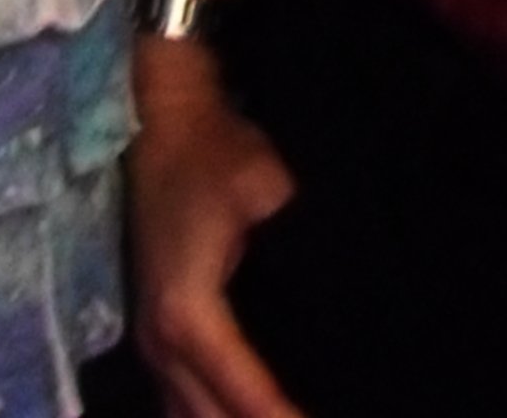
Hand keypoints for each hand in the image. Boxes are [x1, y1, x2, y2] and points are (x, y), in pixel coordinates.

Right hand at [129, 50, 305, 417]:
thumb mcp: (268, 191)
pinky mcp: (154, 336)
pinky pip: (181, 404)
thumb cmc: (216, 152)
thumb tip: (355, 298)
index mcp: (190, 314)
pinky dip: (215, 417)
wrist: (159, 118)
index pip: (247, 395)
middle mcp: (163, 343)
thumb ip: (302, 247)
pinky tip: (255, 414)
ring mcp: (152, 344)